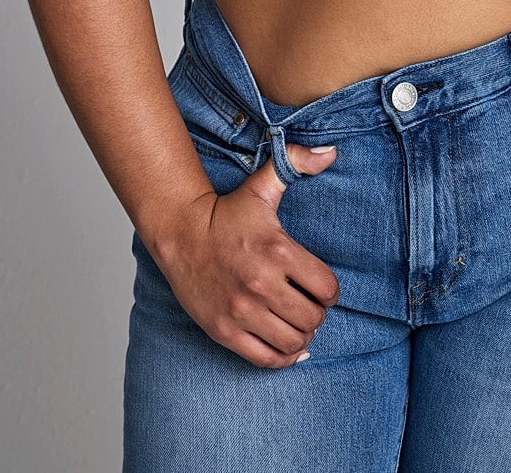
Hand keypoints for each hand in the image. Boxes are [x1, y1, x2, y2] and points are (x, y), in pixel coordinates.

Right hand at [152, 142, 339, 366]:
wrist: (179, 232)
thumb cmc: (225, 213)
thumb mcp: (262, 186)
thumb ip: (297, 163)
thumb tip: (331, 152)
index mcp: (278, 251)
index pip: (327, 288)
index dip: (330, 290)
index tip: (321, 286)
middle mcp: (261, 283)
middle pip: (313, 318)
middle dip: (317, 313)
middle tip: (308, 304)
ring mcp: (241, 310)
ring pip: (293, 341)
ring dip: (301, 335)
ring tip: (296, 322)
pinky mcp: (224, 330)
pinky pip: (266, 358)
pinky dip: (282, 358)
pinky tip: (286, 346)